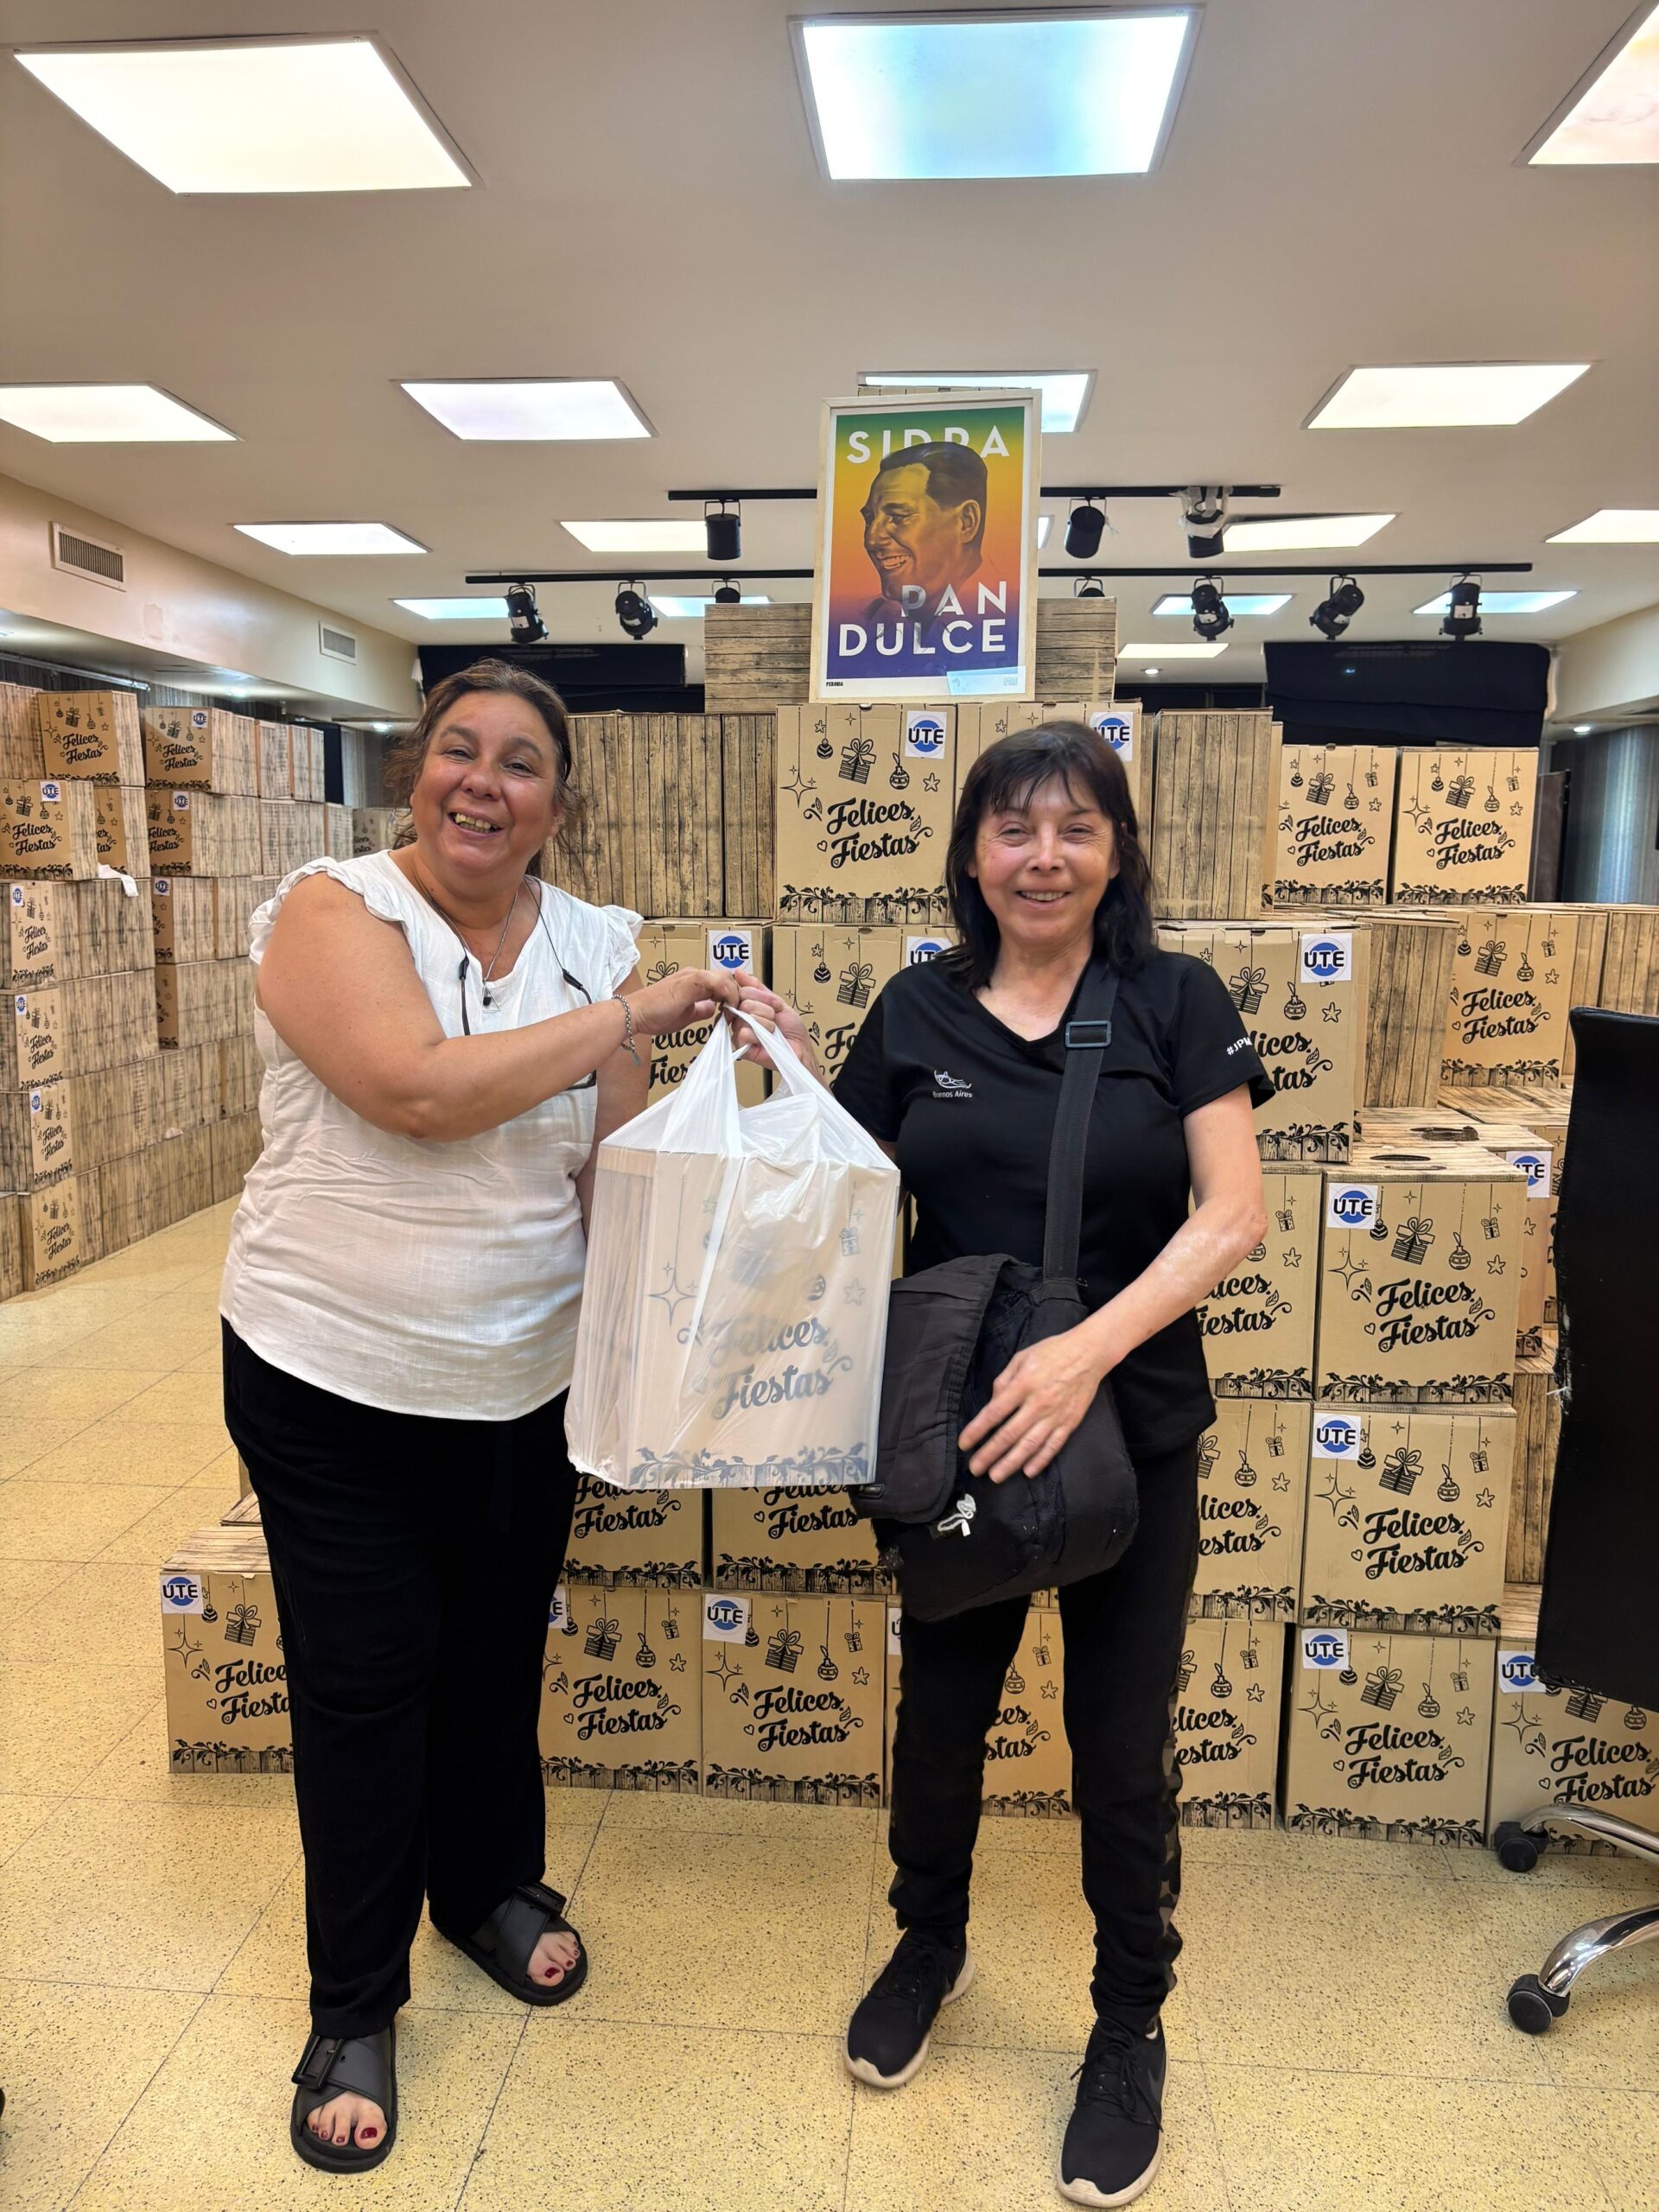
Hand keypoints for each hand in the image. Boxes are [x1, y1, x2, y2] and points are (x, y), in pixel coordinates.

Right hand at [628, 966, 739, 1039]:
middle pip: (726, 977)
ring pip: (723, 977)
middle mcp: (693, 974)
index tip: (734, 1012)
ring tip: (733, 1012)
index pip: (721, 982)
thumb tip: (713, 1009)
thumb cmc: (654, 1015)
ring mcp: (691, 976)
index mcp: (693, 981)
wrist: (635, 1013)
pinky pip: (714, 980)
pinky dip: (725, 992)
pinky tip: (727, 1006)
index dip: (732, 994)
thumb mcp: (686, 1014)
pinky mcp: (688, 981)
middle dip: (736, 993)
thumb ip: (701, 1010)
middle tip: (737, 1013)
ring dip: (733, 994)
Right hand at [727, 974, 819, 1074]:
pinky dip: (759, 1035)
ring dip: (766, 1023)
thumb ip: (757, 987)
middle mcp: (740, 1018)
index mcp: (746, 1006)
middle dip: (766, 1009)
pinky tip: (765, 1040)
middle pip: (744, 1002)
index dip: (761, 996)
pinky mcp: (742, 1047)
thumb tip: (739, 973)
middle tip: (775, 1018)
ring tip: (772, 1030)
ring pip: (745, 1016)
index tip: (776, 1005)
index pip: (742, 990)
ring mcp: (739, 1032)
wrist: (800, 1048)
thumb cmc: (791, 1029)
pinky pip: (743, 1033)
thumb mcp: (776, 1001)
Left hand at [958, 1326, 1113, 1483]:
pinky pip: (1053, 1445)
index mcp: (1023, 1384)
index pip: (994, 1413)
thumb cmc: (1052, 1352)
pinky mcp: (1070, 1422)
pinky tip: (1028, 1472)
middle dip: (989, 1454)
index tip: (964, 1444)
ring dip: (1011, 1463)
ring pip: (1030, 1445)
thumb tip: (992, 1403)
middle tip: (975, 1468)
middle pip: (1009, 1434)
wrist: (1089, 1353)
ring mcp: (1055, 1415)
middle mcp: (1038, 1403)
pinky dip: (1041, 1460)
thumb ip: (1003, 1381)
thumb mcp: (1021, 1358)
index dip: (977, 1431)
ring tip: (996, 1476)